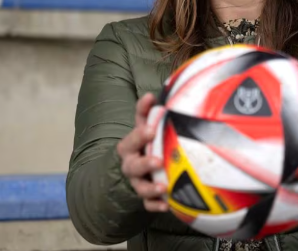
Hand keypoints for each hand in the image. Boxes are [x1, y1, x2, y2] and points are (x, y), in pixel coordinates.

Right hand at [116, 93, 168, 212]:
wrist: (132, 169)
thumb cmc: (144, 143)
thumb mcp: (144, 126)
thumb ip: (148, 111)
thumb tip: (157, 91)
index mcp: (131, 145)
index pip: (133, 138)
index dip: (140, 134)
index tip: (151, 130)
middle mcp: (130, 163)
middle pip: (133, 164)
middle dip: (145, 162)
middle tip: (158, 161)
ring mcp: (137, 181)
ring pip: (140, 186)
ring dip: (150, 187)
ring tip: (163, 187)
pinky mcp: (144, 197)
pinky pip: (148, 204)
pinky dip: (156, 205)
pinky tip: (167, 205)